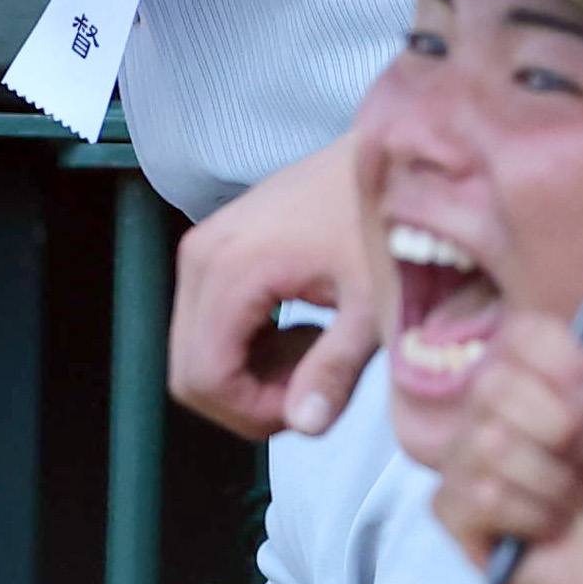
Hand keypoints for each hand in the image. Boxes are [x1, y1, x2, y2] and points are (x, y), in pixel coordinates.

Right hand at [169, 139, 378, 440]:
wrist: (392, 156)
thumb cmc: (387, 221)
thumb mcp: (372, 304)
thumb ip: (336, 369)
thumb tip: (306, 426)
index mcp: (231, 268)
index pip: (205, 379)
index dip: (252, 413)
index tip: (310, 406)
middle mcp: (201, 256)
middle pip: (190, 371)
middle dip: (248, 399)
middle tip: (313, 389)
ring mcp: (204, 248)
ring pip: (196, 350)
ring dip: (249, 374)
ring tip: (316, 355)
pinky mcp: (216, 246)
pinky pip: (209, 322)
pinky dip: (248, 346)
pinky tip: (303, 332)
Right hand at [424, 308, 582, 583]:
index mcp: (537, 368)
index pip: (521, 333)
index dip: (562, 364)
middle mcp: (493, 405)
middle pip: (494, 386)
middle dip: (561, 432)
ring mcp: (468, 458)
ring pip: (489, 446)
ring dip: (553, 483)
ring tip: (572, 500)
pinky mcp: (457, 512)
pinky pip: (477, 498)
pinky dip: (530, 518)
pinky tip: (547, 528)